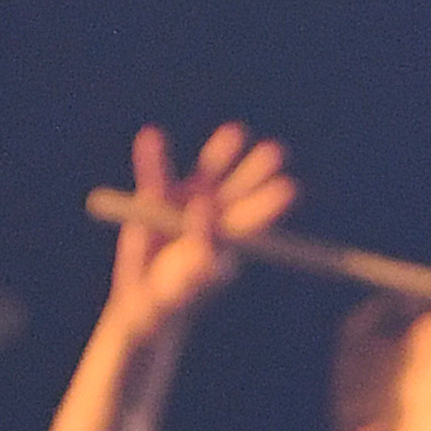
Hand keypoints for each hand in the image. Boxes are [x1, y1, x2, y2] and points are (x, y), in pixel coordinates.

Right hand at [103, 122, 296, 349]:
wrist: (143, 297)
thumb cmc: (176, 294)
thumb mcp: (191, 274)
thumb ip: (200, 239)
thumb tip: (203, 206)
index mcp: (231, 239)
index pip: (257, 217)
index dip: (271, 203)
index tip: (288, 189)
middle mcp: (215, 215)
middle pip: (240, 188)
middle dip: (255, 172)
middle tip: (275, 154)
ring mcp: (187, 202)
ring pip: (206, 173)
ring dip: (220, 155)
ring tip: (236, 133)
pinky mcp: (157, 199)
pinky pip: (154, 174)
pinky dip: (152, 159)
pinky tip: (150, 137)